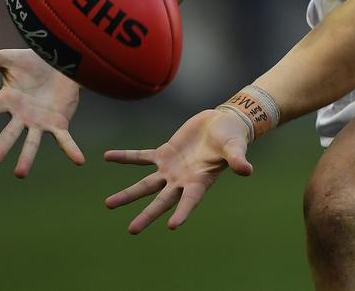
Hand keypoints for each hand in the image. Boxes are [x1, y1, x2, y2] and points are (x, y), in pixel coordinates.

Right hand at [0, 45, 83, 176]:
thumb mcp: (10, 59)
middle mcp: (21, 116)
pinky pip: (65, 139)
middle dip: (2, 146)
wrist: (60, 64)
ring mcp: (39, 122)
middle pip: (10, 133)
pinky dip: (71, 150)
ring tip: (20, 174)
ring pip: (32, 142)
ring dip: (27, 157)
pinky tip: (79, 161)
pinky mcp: (58, 124)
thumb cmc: (31, 64)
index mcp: (8, 100)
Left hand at [105, 109, 252, 232]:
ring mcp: (170, 169)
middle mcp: (181, 181)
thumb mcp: (235, 148)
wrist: (222, 124)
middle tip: (132, 230)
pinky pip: (141, 157)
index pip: (189, 201)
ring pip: (146, 184)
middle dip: (147, 215)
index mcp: (199, 182)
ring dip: (128, 194)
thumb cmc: (232, 139)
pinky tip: (108, 157)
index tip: (172, 226)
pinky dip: (125, 157)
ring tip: (108, 204)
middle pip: (161, 201)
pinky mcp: (164, 153)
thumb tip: (247, 170)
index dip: (182, 212)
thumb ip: (237, 160)